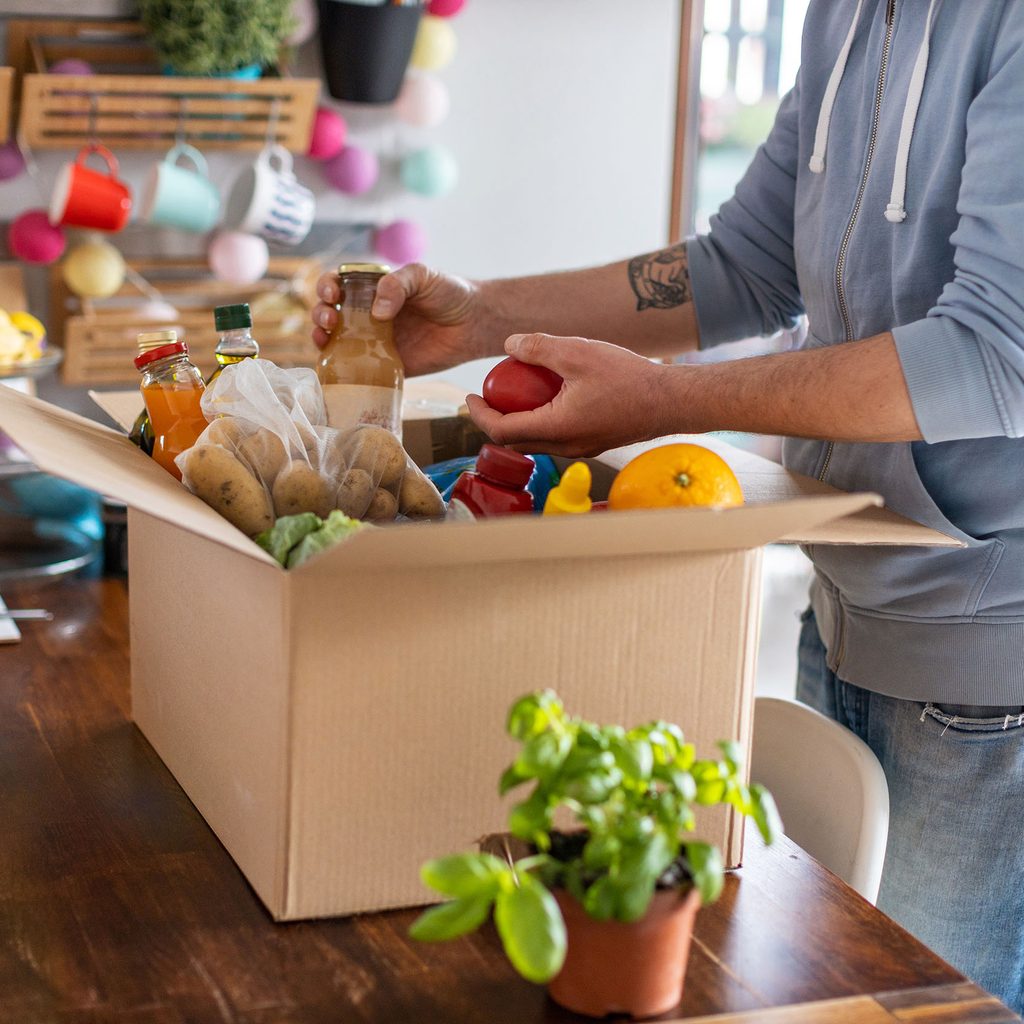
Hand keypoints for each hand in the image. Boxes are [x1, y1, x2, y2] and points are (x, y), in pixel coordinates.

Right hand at [311, 263, 486, 375]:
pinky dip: (342, 369)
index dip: (326, 287)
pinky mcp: (385, 365)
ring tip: (325, 338)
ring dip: (321, 339)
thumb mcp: (422, 275)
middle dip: (319, 314)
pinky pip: (358, 369)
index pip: (338, 284)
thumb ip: (398, 284)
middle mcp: (366, 314)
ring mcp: (373, 341)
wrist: (472, 324)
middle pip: (329, 313)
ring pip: (335, 341)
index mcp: (371, 288)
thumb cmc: (448, 293)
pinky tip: (338, 366)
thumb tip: (377, 311)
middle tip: (330, 319)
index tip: (332, 293)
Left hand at [466, 333, 675, 456]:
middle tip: (486, 397)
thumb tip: (509, 344)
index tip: (469, 396)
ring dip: (519, 422)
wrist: (671, 401)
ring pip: (536, 442)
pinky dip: (541, 421)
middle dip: (494, 422)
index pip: (501, 430)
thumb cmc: (629, 377)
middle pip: (515, 441)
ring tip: (514, 395)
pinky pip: (556, 437)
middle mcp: (565, 446)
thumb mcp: (579, 352)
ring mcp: (581, 448)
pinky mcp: (594, 443)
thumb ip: (540, 348)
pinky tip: (549, 396)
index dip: (479, 414)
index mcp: (556, 428)